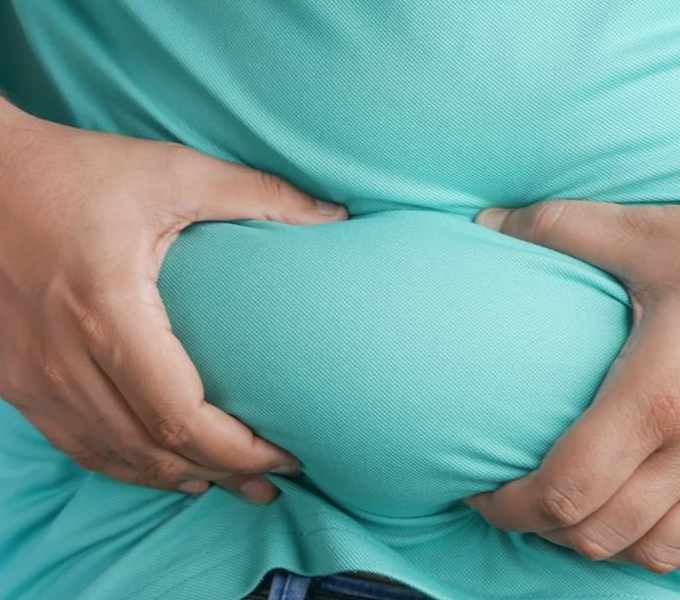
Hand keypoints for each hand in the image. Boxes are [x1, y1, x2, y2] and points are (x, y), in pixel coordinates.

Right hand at [0, 100, 347, 501]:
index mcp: (108, 311)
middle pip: (155, 450)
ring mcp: (32, 378)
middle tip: (274, 478)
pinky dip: (128, 466)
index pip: (182, 418)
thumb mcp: (171, 171)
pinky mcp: (16, 380)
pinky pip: (79, 445)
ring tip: (232, 484)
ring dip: (179, 478)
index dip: (240, 450)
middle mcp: (64, 358)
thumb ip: (259, 195)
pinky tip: (165, 470)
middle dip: (223, 473)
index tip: (287, 454)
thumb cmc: (73, 170)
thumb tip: (334, 216)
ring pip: (116, 458)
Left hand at [466, 192, 679, 571]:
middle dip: (541, 529)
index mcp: (656, 398)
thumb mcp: (649, 233)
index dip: (510, 506)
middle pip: (600, 533)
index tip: (481, 494)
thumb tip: (490, 222)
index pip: (565, 488)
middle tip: (514, 501)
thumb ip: (560, 228)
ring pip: (655, 551)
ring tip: (569, 515)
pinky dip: (668, 550)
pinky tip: (645, 526)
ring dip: (599, 544)